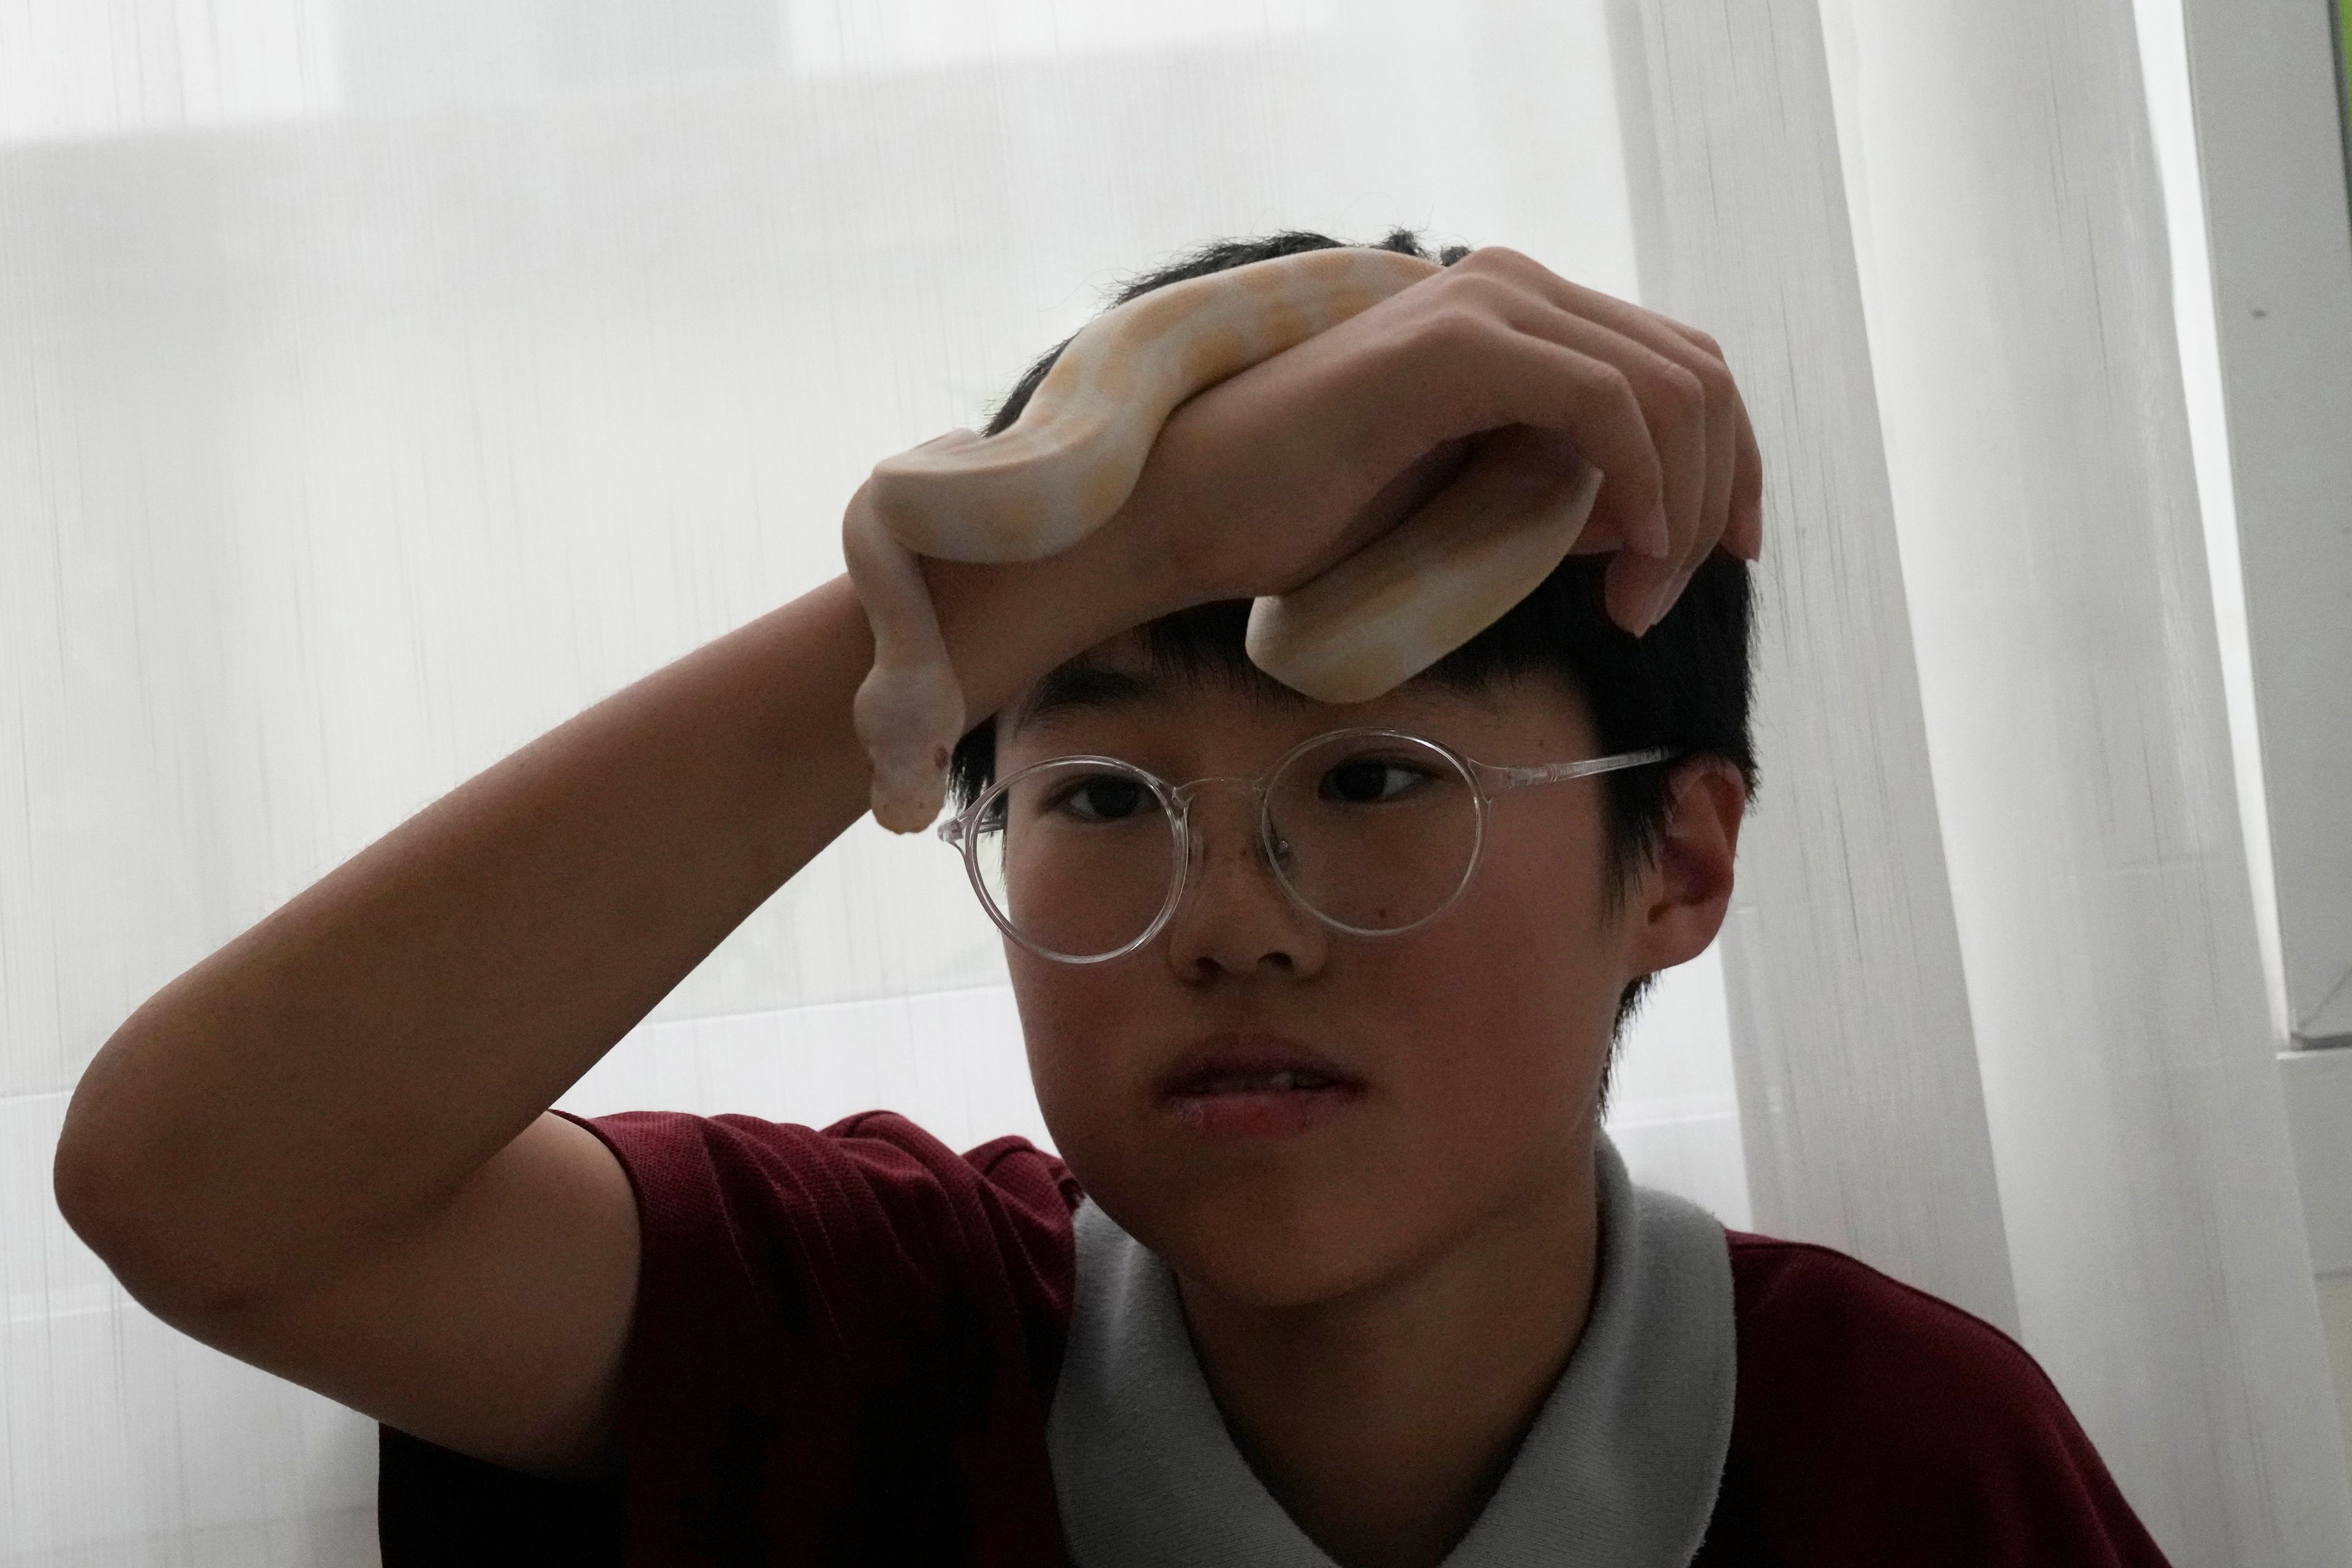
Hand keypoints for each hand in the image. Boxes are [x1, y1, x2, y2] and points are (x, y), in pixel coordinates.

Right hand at [1116, 247, 1762, 635]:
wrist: (1189, 513)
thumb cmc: (1308, 521)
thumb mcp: (1472, 506)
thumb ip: (1561, 490)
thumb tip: (1650, 518)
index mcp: (1518, 314)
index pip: (1678, 365)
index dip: (1727, 462)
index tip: (1719, 557)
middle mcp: (1514, 285)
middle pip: (1696, 372)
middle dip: (1715, 492)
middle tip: (1669, 597)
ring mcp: (1488, 304)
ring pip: (1670, 389)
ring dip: (1681, 509)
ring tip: (1638, 601)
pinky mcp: (1459, 344)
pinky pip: (1607, 406)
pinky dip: (1643, 488)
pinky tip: (1623, 560)